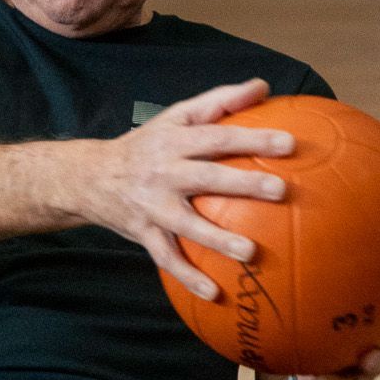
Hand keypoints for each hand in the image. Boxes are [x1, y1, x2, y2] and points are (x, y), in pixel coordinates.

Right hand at [92, 77, 294, 296]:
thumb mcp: (175, 117)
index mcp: (175, 141)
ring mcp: (153, 206)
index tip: (289, 144)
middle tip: (280, 190)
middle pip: (206, 177)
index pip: (218, 137)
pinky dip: (188, 277)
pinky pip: (167, 258)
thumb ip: (219, 101)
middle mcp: (163, 172)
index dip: (253, 139)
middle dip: (242, 183)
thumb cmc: (145, 145)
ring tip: (250, 253)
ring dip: (217, 239)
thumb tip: (263, 86)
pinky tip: (215, 293)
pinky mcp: (144, 233)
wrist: (89, 177)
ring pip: (186, 224)